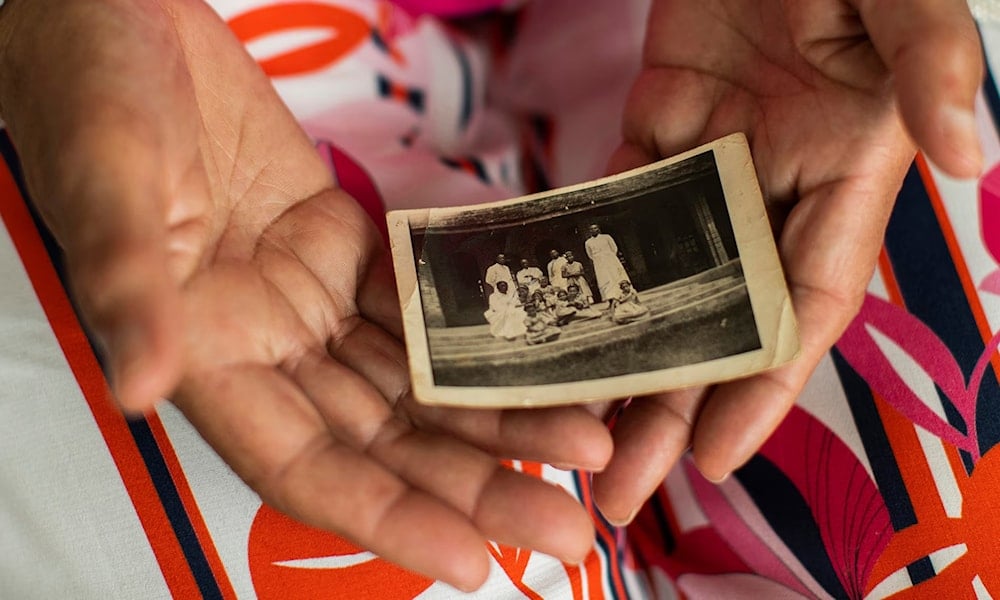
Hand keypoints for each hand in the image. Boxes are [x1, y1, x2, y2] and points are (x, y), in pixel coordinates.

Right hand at [0, 0, 611, 588]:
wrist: (121, 11)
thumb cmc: (93, 87)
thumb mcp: (108, 183)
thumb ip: (130, 285)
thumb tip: (142, 388)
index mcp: (203, 350)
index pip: (305, 467)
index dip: (387, 519)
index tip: (471, 562)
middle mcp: (261, 342)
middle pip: (383, 440)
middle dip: (474, 484)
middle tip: (567, 521)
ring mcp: (304, 295)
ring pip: (413, 379)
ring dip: (493, 413)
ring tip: (581, 438)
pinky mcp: (337, 242)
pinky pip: (416, 303)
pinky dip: (474, 333)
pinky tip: (535, 355)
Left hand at [594, 0, 982, 522]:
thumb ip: (930, 64)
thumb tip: (972, 151)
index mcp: (848, 172)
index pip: (803, 307)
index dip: (761, 387)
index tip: (712, 457)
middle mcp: (777, 181)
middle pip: (716, 316)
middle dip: (669, 405)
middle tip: (618, 488)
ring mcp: (712, 154)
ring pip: (657, 272)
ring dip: (615, 352)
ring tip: (567, 427)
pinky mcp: (659, 119)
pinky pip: (615, 198)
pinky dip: (582, 254)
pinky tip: (544, 313)